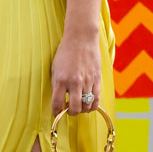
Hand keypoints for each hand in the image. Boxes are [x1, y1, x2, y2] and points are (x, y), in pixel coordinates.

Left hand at [51, 0, 104, 116]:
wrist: (81, 38)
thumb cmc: (66, 53)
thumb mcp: (55, 69)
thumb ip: (57, 85)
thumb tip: (59, 101)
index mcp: (61, 80)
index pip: (57, 104)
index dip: (56, 112)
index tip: (56, 112)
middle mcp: (74, 83)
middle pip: (74, 109)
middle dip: (70, 113)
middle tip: (69, 109)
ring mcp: (87, 82)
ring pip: (86, 107)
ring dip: (82, 110)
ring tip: (79, 105)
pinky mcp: (97, 80)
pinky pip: (96, 100)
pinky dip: (92, 106)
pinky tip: (88, 104)